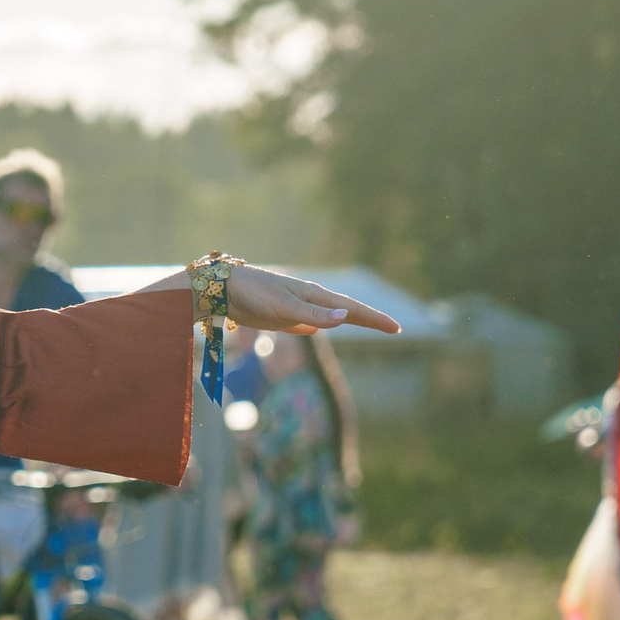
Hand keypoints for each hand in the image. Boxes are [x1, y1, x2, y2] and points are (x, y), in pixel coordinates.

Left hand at [225, 266, 401, 335]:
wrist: (222, 290)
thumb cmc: (253, 293)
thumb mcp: (284, 306)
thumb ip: (313, 315)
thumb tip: (346, 319)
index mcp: (313, 296)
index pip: (352, 309)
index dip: (375, 319)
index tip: (396, 328)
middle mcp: (309, 300)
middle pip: (346, 312)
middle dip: (370, 319)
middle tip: (395, 328)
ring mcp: (296, 308)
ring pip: (329, 317)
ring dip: (350, 321)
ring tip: (369, 324)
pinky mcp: (281, 316)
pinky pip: (308, 322)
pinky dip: (321, 325)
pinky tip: (320, 329)